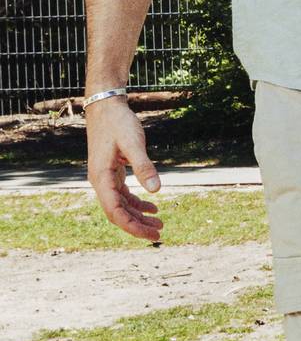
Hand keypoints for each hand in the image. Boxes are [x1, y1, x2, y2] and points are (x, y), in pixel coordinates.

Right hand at [86, 94, 163, 240]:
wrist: (106, 106)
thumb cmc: (118, 122)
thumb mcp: (133, 143)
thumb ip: (144, 166)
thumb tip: (156, 190)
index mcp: (101, 178)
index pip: (114, 211)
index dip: (132, 226)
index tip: (151, 234)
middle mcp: (100, 181)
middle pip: (117, 213)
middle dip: (137, 226)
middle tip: (159, 234)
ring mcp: (105, 178)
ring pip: (120, 206)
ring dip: (138, 216)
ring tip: (160, 224)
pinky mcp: (112, 172)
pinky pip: (123, 195)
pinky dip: (137, 203)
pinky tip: (153, 207)